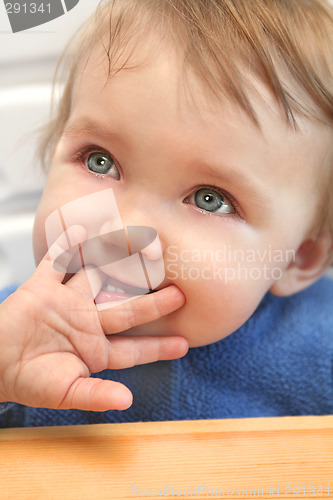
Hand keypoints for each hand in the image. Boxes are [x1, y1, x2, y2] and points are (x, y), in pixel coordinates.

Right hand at [0, 227, 186, 411]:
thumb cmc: (27, 382)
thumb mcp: (64, 393)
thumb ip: (95, 396)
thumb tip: (127, 401)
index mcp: (95, 349)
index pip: (133, 348)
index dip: (158, 347)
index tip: (184, 344)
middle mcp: (86, 322)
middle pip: (126, 310)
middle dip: (152, 304)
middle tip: (179, 295)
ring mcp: (66, 302)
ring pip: (97, 278)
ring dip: (116, 262)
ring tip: (141, 245)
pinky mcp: (42, 288)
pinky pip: (56, 262)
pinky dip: (66, 246)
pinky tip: (82, 230)